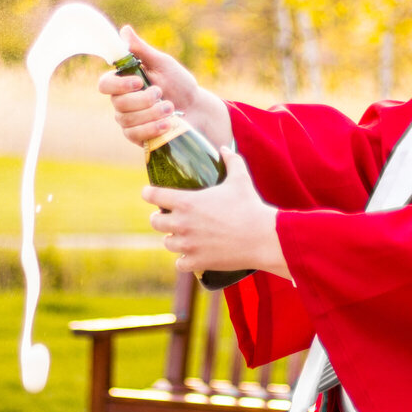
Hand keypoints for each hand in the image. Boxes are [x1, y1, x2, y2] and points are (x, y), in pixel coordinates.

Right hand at [95, 26, 231, 148]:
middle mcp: (121, 101)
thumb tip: (124, 30)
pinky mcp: (137, 135)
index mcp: (124, 82)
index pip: (105, 84)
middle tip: (162, 94)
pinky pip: (135, 135)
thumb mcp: (163, 64)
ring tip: (171, 108)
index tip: (139, 82)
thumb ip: (142, 50)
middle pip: (118, 104)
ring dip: (151, 114)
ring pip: (128, 120)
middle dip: (143, 100)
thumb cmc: (178, 82)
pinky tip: (168, 124)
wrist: (195, 108)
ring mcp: (128, 120)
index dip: (118, 85)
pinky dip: (152, 129)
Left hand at [143, 148, 288, 278]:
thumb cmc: (250, 206)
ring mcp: (188, 244)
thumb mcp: (240, 178)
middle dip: (160, 218)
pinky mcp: (197, 261)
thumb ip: (230, 160)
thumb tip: (224, 148)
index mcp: (186, 202)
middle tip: (169, 217)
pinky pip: (179, 263)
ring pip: (167, 242)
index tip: (149, 193)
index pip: (153, 196)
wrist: (262, 237)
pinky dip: (184, 259)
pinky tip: (190, 255)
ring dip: (173, 239)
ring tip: (181, 236)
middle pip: (155, 222)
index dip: (149, 193)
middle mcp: (182, 223)